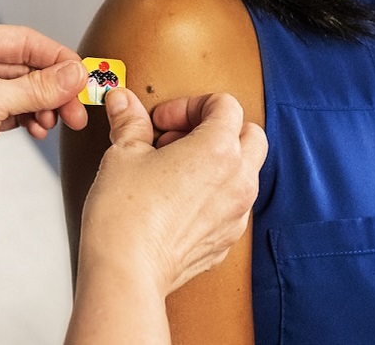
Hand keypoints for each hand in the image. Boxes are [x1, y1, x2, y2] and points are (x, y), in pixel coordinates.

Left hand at [0, 23, 88, 214]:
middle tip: (76, 107)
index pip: (22, 40)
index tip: (82, 75)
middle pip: (27, 66)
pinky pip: (17, 109)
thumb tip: (75, 74)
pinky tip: (40, 129)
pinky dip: (33, 117)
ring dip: (46, 105)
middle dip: (54, 87)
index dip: (55, 57)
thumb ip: (38, 87)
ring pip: (25, 89)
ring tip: (59, 122)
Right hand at [77, 89, 266, 296]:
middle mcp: (238, 181)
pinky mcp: (226, 240)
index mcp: (219, 150)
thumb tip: (124, 102)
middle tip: (177, 139)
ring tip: (174, 170)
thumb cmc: (126, 215)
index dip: (189, 105)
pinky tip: (176, 201)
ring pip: (245, 172)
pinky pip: (232, 205)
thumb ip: (130, 122)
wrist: (126, 271)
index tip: (163, 121)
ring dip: (218, 162)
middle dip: (217, 129)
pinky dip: (213, 194)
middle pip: (250, 135)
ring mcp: (237, 214)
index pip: (225, 105)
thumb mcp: (124, 154)